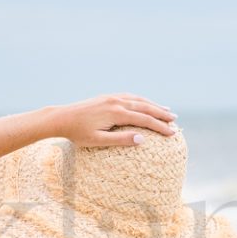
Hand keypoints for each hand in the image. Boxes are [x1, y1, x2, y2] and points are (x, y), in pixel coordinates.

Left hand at [54, 93, 177, 147]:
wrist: (61, 117)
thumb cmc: (77, 133)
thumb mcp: (98, 140)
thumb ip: (120, 140)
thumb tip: (142, 139)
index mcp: (116, 113)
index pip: (144, 120)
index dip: (160, 126)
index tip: (172, 133)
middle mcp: (116, 102)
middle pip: (145, 107)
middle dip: (162, 114)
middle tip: (175, 121)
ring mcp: (112, 98)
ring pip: (139, 100)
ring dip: (154, 105)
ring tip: (167, 110)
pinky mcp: (107, 97)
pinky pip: (129, 96)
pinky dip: (142, 100)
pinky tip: (146, 104)